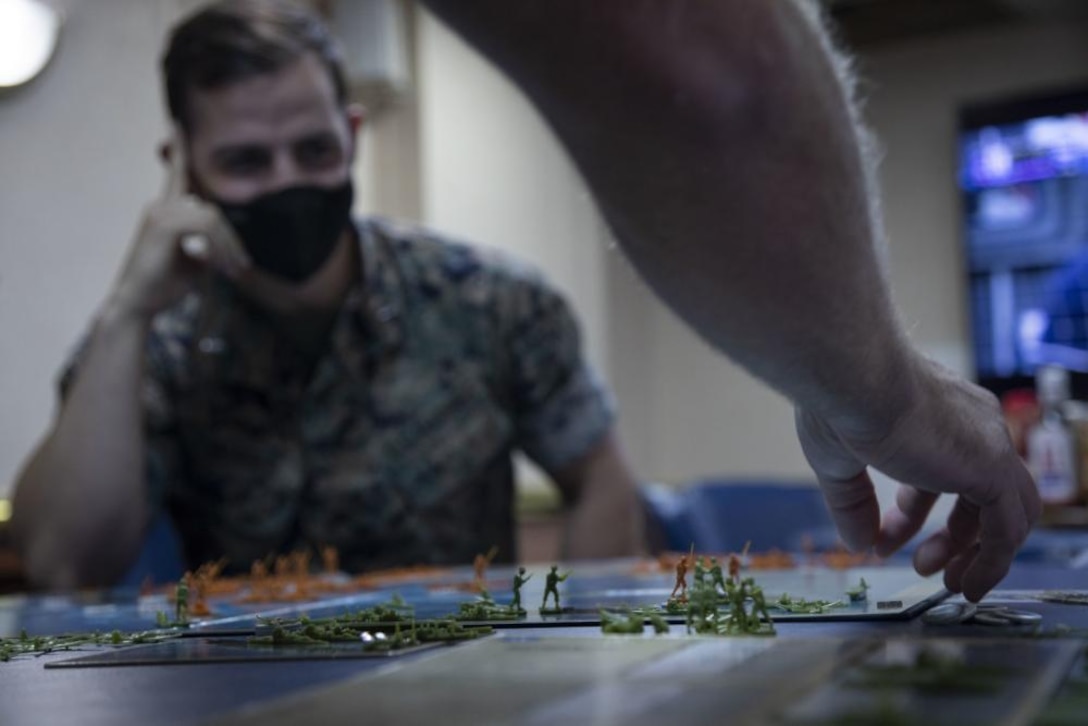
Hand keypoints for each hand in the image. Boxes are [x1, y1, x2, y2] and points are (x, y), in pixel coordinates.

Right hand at [108, 130, 249, 318]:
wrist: (137, 305)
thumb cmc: (164, 287)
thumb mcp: (193, 263)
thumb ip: (208, 246)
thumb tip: (230, 246)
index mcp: (164, 211)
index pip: (176, 174)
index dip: (178, 149)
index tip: (177, 124)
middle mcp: (159, 206)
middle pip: (210, 208)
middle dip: (230, 239)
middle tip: (241, 266)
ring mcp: (159, 212)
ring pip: (212, 217)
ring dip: (228, 246)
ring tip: (231, 271)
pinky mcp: (163, 224)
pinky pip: (206, 225)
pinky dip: (220, 246)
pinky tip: (220, 266)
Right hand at [795, 355, 1040, 601]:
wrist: (855, 377)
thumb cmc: (840, 402)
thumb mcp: (839, 460)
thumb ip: (854, 503)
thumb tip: (859, 543)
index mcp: (937, 413)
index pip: (940, 471)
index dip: (912, 513)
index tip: (882, 539)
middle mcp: (973, 425)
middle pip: (983, 493)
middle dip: (954, 536)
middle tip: (923, 566)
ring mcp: (988, 447)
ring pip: (1009, 511)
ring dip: (980, 554)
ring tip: (952, 586)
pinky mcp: (993, 470)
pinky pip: (1008, 530)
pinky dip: (992, 562)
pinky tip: (967, 585)